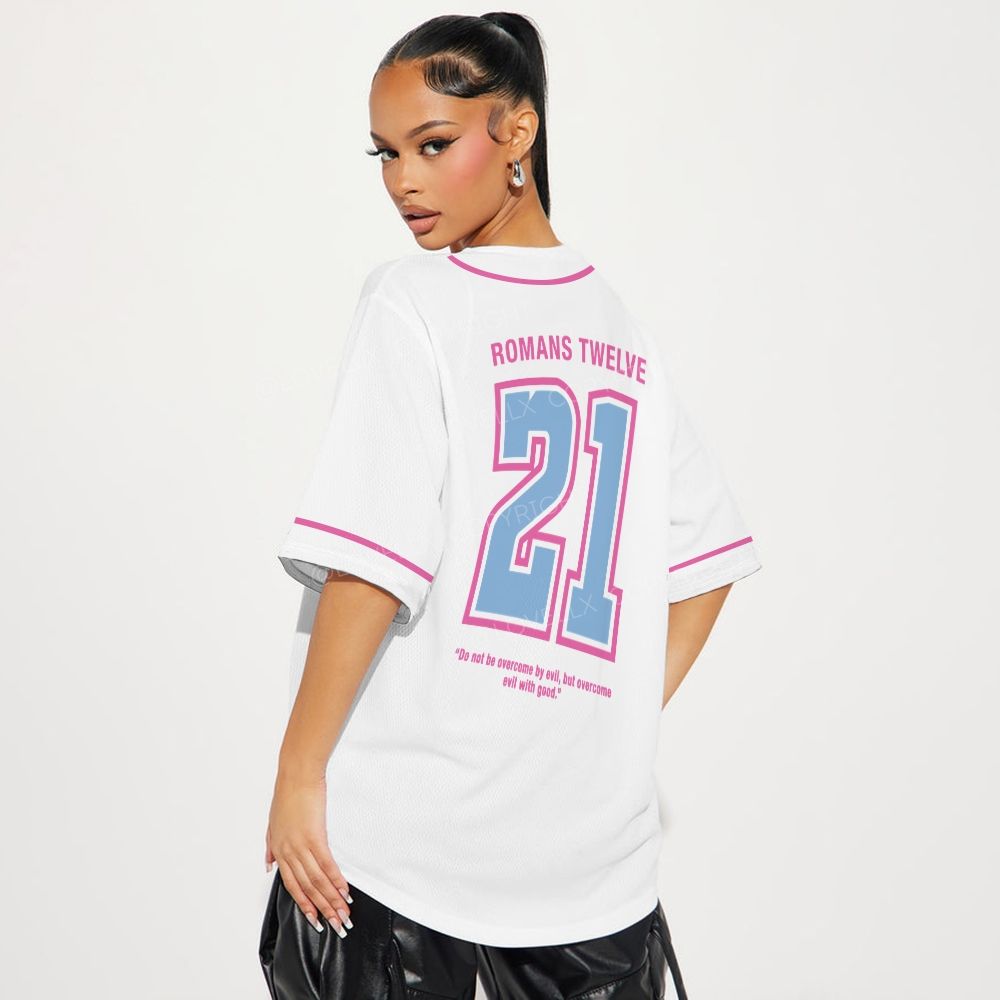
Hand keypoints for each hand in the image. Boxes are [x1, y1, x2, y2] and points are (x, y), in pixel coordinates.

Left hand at [265, 770, 353, 936]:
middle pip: (306, 888)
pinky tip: (345, 890)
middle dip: (322, 908)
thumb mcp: (273, 823)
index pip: (292, 885)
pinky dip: (336, 879)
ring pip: (317, 880)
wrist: (297, 774)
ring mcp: (301, 845)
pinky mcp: (315, 836)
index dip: (305, 904)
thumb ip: (271, 846)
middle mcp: (288, 851)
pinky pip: (326, 864)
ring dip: (332, 899)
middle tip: (336, 924)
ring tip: (344, 912)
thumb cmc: (288, 794)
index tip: (316, 920)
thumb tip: (268, 866)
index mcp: (279, 850)